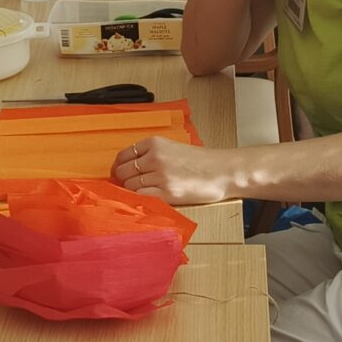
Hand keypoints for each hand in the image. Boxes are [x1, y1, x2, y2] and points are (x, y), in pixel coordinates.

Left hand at [110, 135, 236, 206]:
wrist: (223, 171)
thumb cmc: (202, 162)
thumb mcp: (173, 148)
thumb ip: (153, 154)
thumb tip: (131, 167)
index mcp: (155, 143)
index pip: (124, 155)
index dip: (119, 167)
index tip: (120, 173)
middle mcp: (154, 157)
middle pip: (123, 171)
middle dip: (124, 180)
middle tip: (132, 186)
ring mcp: (160, 175)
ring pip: (130, 186)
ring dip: (134, 191)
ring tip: (147, 192)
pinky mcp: (167, 192)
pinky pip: (141, 196)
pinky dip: (142, 198)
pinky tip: (151, 197)